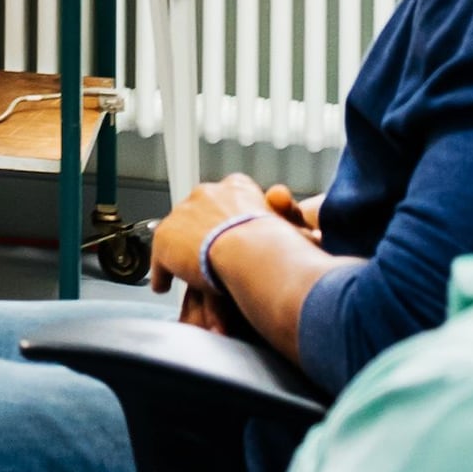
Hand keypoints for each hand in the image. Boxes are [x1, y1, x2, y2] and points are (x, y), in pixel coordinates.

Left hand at [147, 174, 294, 293]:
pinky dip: (162, 273)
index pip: (224, 197)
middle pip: (197, 213)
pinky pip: (160, 259)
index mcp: (237, 187)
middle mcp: (207, 193)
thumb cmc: (278, 243)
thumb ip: (292, 224)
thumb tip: (312, 232)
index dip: (224, 217)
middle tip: (202, 253)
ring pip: (178, 236)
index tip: (227, 232)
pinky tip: (163, 285)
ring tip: (184, 271)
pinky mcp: (166, 239)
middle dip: (198, 232)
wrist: (251, 251)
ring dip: (181, 254)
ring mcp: (183, 215)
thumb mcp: (292, 227)